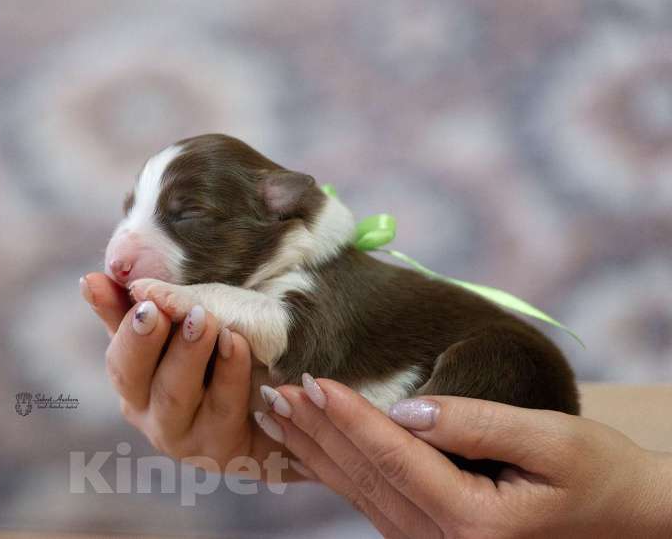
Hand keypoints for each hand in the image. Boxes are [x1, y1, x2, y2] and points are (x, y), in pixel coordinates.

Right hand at [80, 272, 300, 477]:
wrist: (276, 411)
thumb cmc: (220, 362)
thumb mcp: (181, 329)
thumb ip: (138, 307)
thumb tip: (89, 280)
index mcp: (133, 379)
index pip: (116, 350)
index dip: (122, 325)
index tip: (137, 297)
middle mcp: (148, 413)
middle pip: (132, 378)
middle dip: (144, 341)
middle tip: (159, 307)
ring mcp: (182, 437)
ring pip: (174, 397)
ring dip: (187, 354)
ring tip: (205, 319)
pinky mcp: (220, 451)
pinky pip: (222, 410)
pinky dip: (228, 374)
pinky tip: (236, 344)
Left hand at [260, 377, 671, 537]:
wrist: (628, 522)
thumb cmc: (598, 475)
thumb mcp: (552, 441)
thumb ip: (478, 424)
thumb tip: (406, 408)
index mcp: (475, 522)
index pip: (394, 458)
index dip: (349, 417)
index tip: (312, 380)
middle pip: (366, 477)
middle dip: (317, 431)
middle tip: (274, 392)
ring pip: (361, 493)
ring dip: (317, 450)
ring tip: (279, 415)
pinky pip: (374, 503)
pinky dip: (338, 472)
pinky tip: (313, 448)